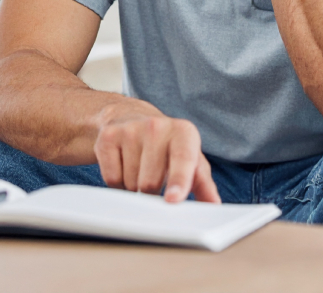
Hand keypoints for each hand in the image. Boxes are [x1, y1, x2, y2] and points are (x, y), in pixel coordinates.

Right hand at [94, 109, 220, 202]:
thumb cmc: (167, 146)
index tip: (173, 200)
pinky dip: (118, 182)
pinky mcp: (108, 136)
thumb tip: (213, 205)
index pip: (183, 159)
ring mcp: (130, 129)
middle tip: (155, 180)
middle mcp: (157, 126)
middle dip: (152, 192)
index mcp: (183, 132)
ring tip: (139, 170)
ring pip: (131, 183)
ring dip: (135, 187)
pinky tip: (124, 166)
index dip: (179, 181)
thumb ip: (203, 182)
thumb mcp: (190, 159)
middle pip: (151, 182)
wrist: (131, 117)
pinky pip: (112, 178)